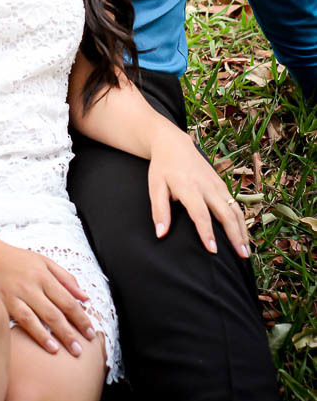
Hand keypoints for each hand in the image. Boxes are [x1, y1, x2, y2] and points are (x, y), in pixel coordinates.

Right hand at [0, 240, 95, 356]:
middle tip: (81, 350)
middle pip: (55, 313)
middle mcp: (31, 286)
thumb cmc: (19, 259)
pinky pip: (20, 321)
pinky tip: (45, 345)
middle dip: (70, 332)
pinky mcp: (4, 303)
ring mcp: (16, 295)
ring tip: (64, 351)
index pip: (67, 300)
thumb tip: (85, 297)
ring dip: (52, 336)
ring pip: (37, 319)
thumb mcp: (45, 262)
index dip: (81, 318)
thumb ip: (66, 279)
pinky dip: (34, 333)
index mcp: (44, 276)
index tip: (91, 333)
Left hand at [148, 125, 249, 259]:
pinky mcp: (222, 184)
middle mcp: (206, 186)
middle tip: (242, 256)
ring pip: (235, 209)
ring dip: (242, 230)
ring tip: (246, 251)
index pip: (200, 213)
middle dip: (235, 235)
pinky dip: (241, 221)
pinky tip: (243, 235)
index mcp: (188, 187)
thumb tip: (161, 234)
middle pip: (225, 213)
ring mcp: (217, 184)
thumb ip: (159, 210)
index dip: (206, 232)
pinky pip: (235, 204)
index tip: (213, 250)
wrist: (174, 144)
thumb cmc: (162, 168)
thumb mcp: (155, 187)